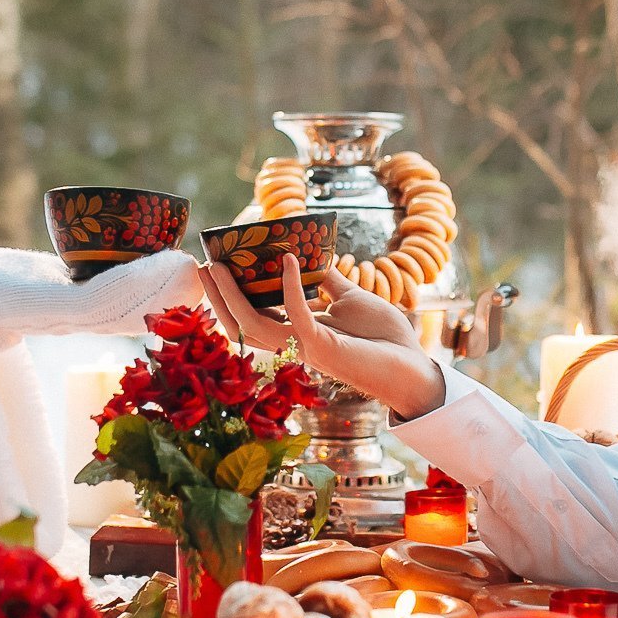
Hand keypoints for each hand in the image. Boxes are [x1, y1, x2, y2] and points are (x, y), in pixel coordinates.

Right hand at [200, 254, 448, 419]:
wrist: (413, 364)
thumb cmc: (384, 338)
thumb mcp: (351, 299)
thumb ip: (328, 281)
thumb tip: (310, 253)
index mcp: (299, 333)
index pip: (255, 315)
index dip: (232, 296)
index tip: (217, 268)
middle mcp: (295, 343)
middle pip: (243, 324)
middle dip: (219, 297)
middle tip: (204, 267)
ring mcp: (306, 348)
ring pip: (255, 324)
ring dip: (235, 295)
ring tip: (221, 265)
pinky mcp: (324, 347)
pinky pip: (298, 315)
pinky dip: (292, 287)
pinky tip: (291, 259)